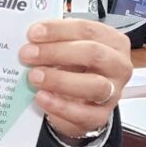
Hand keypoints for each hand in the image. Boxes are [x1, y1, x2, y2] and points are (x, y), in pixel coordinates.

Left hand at [19, 19, 132, 137]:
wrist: (77, 97)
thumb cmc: (73, 64)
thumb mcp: (66, 46)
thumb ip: (52, 40)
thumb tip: (29, 39)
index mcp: (111, 41)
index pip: (87, 30)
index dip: (58, 30)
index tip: (33, 33)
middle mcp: (117, 65)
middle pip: (93, 54)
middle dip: (56, 52)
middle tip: (28, 54)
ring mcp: (113, 92)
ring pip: (94, 85)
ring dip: (59, 80)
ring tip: (34, 76)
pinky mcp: (101, 116)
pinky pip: (84, 113)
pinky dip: (60, 106)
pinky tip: (41, 97)